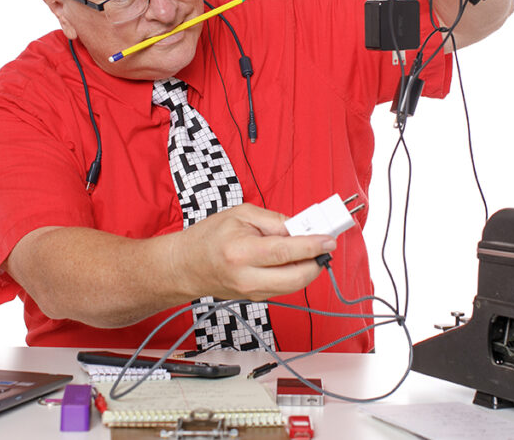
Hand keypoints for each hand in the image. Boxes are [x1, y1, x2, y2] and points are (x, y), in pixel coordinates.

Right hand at [168, 203, 336, 301]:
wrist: (184, 266)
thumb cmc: (208, 237)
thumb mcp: (241, 215)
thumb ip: (274, 221)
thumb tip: (300, 228)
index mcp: (241, 252)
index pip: (286, 252)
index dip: (312, 246)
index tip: (329, 240)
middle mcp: (247, 278)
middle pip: (296, 277)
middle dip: (316, 262)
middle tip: (323, 246)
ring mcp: (251, 293)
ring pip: (293, 285)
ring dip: (307, 268)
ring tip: (306, 249)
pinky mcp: (254, 298)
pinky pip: (283, 288)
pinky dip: (293, 274)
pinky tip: (291, 260)